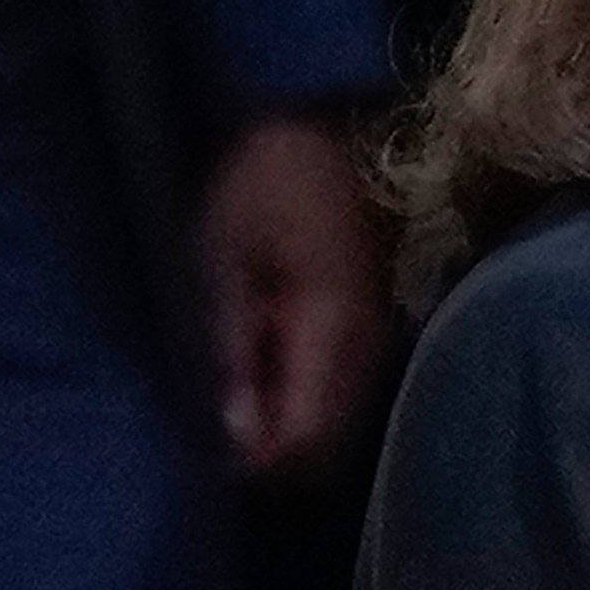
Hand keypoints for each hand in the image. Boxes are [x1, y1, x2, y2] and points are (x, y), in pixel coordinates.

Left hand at [198, 113, 385, 471]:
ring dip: (289, 424)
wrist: (316, 123)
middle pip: (332, 433)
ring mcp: (375, 331)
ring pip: (338, 412)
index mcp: (334, 326)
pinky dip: (301, 396)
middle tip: (216, 443)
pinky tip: (264, 383)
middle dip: (277, 451)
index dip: (265, 462)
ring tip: (232, 414)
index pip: (311, 431)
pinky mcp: (367, 321)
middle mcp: (369, 341)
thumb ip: (233, 350)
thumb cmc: (259, 183)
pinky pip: (340, 382)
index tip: (215, 467)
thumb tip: (238, 435)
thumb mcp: (224, 262)